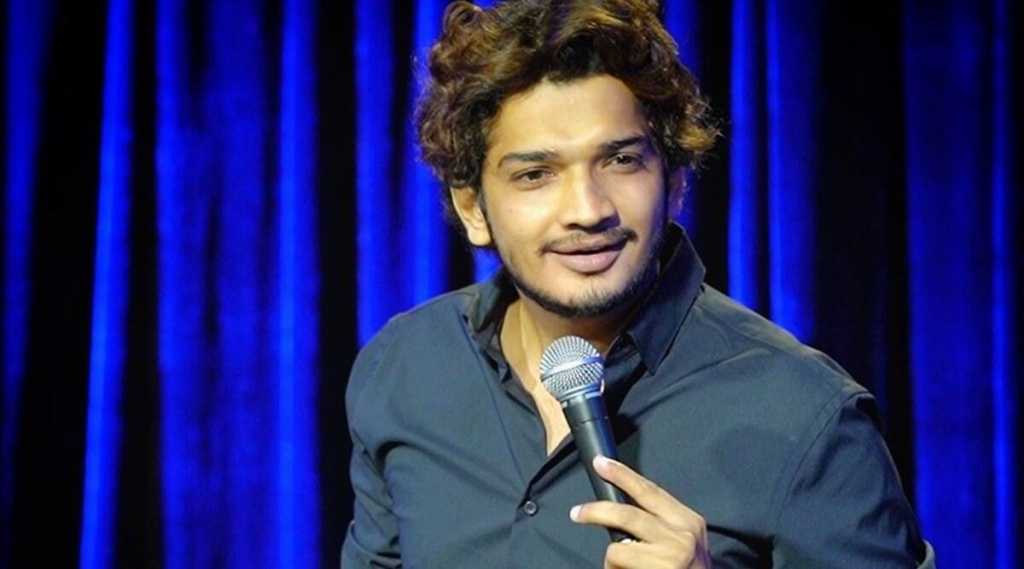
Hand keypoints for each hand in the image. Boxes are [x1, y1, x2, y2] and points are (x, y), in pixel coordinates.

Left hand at [569, 456, 711, 568]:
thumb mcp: (684, 538)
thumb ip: (660, 522)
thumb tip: (621, 508)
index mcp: (688, 521)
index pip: (650, 491)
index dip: (622, 475)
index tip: (601, 463)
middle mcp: (682, 536)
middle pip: (627, 514)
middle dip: (596, 511)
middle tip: (577, 513)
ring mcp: (671, 557)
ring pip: (618, 548)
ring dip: (612, 560)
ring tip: (623, 567)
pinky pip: (619, 567)